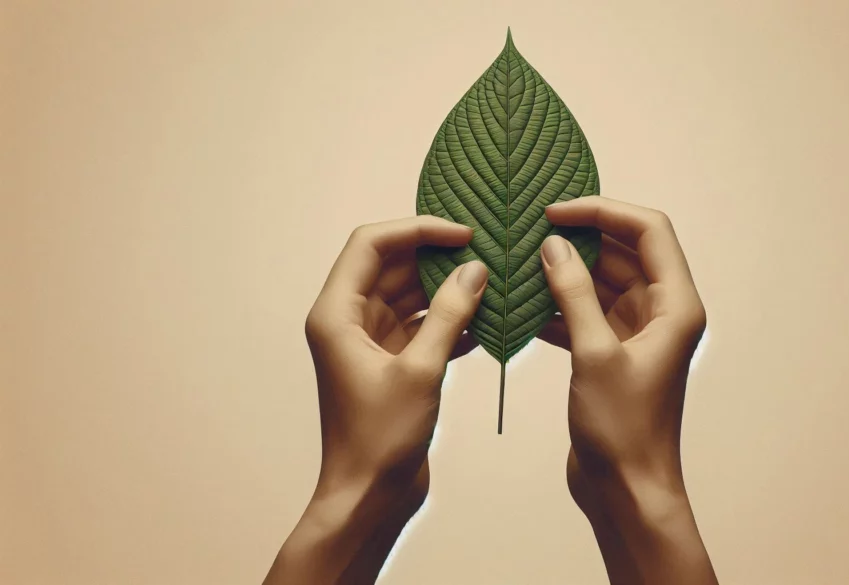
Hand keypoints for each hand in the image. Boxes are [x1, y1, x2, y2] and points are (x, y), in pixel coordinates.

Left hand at [264, 216, 487, 584]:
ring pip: (410, 295)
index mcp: (336, 314)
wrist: (367, 497)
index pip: (371, 245)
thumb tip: (475, 271)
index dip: (416, 230)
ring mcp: (368, 342)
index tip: (462, 233)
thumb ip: (450, 315)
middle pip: (392, 265)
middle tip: (485, 253)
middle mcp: (347, 321)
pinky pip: (420, 325)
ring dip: (447, 289)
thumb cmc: (379, 441)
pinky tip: (486, 322)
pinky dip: (449, 320)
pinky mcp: (390, 363)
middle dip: (437, 256)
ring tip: (492, 283)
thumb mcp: (420, 370)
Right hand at [539, 197, 716, 584]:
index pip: (649, 231)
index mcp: (677, 305)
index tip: (556, 212)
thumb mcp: (594, 355)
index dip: (604, 211)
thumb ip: (574, 295)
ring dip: (566, 271)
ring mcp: (639, 332)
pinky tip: (523, 305)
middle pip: (625, 251)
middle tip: (532, 230)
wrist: (628, 491)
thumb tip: (554, 246)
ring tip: (521, 261)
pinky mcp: (614, 353)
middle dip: (581, 237)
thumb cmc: (624, 432)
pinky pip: (588, 312)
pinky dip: (560, 304)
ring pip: (603, 281)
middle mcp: (663, 312)